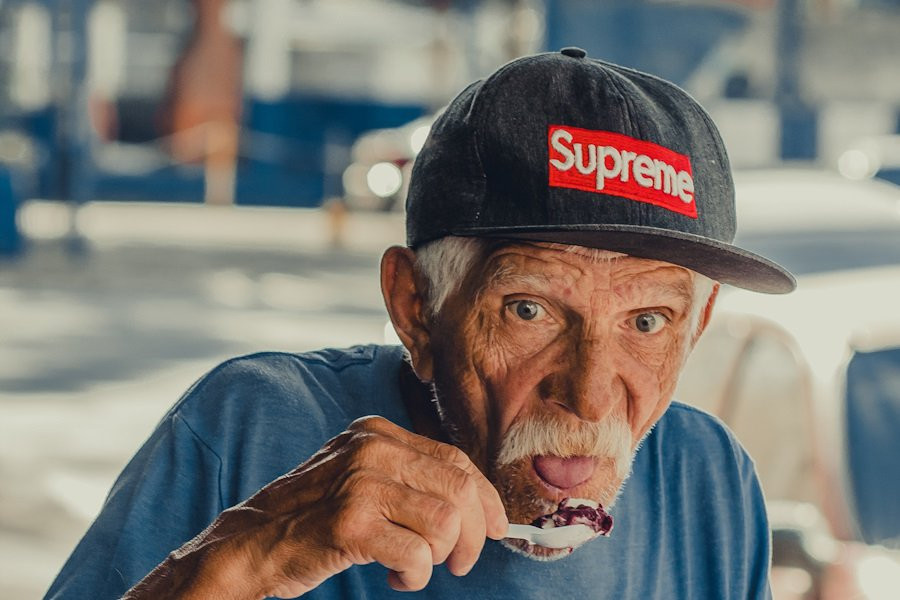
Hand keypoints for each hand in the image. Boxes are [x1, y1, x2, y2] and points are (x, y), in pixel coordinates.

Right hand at [125, 416, 507, 598]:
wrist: (253, 542)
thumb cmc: (315, 516)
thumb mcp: (362, 478)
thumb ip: (411, 478)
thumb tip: (481, 506)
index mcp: (378, 433)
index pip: (456, 460)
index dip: (486, 498)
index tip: (497, 528)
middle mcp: (372, 449)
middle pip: (458, 491)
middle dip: (473, 536)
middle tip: (460, 562)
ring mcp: (359, 483)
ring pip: (445, 523)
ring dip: (440, 558)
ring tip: (414, 565)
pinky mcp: (349, 522)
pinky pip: (416, 554)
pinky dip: (415, 574)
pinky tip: (393, 574)